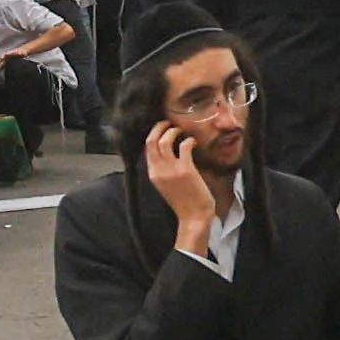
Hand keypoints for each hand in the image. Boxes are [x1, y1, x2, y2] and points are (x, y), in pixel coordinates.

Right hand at [145, 139, 229, 262]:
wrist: (193, 217)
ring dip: (173, 131)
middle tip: (167, 122)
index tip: (161, 129)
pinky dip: (189, 140)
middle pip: (151, 141)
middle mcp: (158, 171)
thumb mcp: (165, 186)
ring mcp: (171, 170)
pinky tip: (193, 142)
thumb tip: (168, 154)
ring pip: (165, 140)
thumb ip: (163, 171)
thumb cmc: (183, 202)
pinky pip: (184, 146)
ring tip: (180, 130)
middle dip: (159, 127)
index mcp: (152, 174)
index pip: (146, 148)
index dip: (153, 135)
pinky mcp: (186, 170)